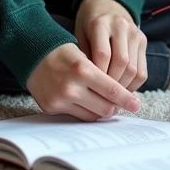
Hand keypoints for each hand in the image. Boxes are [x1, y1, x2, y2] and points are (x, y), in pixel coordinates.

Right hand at [26, 43, 140, 120]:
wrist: (32, 55)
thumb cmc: (64, 53)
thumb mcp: (85, 55)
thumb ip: (102, 74)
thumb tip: (123, 93)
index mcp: (83, 69)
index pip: (111, 89)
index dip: (126, 99)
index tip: (137, 104)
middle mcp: (71, 87)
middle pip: (105, 107)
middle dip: (115, 107)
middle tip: (121, 104)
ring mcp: (60, 99)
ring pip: (92, 115)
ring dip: (101, 111)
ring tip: (105, 103)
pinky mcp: (51, 108)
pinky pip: (77, 117)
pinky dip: (86, 111)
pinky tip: (88, 103)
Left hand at [75, 0, 148, 91]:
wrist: (107, 2)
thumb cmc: (88, 22)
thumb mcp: (78, 34)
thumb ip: (83, 56)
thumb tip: (88, 85)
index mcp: (100, 23)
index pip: (103, 54)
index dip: (98, 75)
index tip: (91, 88)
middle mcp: (120, 26)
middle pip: (121, 63)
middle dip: (112, 84)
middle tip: (102, 97)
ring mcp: (135, 33)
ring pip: (134, 68)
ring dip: (123, 87)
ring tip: (112, 97)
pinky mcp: (143, 40)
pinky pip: (142, 70)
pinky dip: (134, 84)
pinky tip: (123, 89)